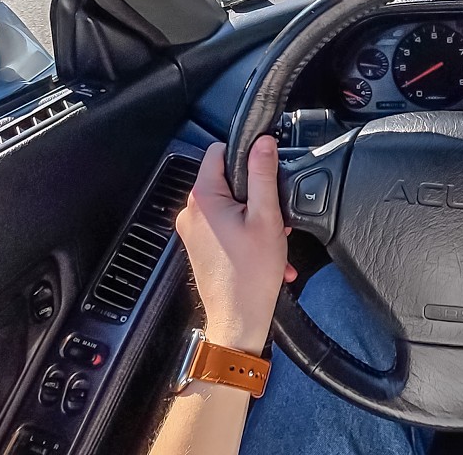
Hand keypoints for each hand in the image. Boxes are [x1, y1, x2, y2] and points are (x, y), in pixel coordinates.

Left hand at [176, 137, 296, 353]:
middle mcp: (191, 212)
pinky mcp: (199, 245)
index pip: (218, 151)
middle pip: (226, 180)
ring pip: (229, 205)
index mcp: (203, 199)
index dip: (245, 155)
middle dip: (254, 192)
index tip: (264, 171)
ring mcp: (193, 231)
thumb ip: (264, 174)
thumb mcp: (267, 217)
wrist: (238, 319)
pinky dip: (245, 232)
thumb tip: (262, 143)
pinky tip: (263, 250)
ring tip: (271, 237)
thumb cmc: (250, 275)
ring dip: (254, 216)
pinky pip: (224, 225)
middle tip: (272, 214)